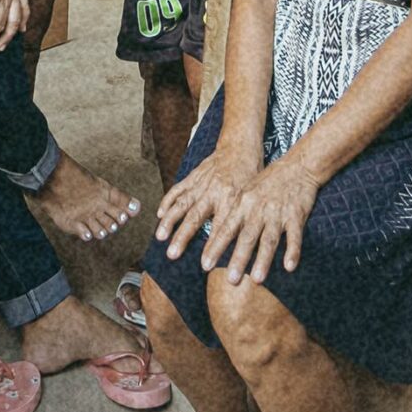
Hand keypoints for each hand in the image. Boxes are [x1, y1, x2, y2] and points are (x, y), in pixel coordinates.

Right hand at [154, 142, 258, 263]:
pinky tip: (159, 214)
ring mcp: (201, 183)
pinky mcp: (193, 176)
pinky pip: (178, 189)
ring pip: (182, 204)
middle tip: (172, 255)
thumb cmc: (250, 175)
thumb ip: (243, 218)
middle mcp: (214, 191)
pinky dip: (167, 201)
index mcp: (232, 199)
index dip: (213, 247)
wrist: (240, 146)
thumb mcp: (252, 198)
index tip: (205, 265)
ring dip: (169, 221)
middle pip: (195, 218)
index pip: (221, 228)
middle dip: (182, 237)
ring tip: (160, 237)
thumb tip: (240, 246)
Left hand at [197, 159, 321, 285]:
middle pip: (247, 237)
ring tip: (256, 279)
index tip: (205, 265)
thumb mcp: (246, 192)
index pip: (226, 229)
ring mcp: (278, 212)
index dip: (215, 247)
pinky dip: (292, 251)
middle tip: (230, 280)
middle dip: (238, 259)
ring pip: (269, 239)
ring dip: (263, 260)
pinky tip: (289, 266)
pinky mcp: (296, 215)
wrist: (297, 166)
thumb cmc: (267, 182)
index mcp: (243, 204)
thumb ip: (234, 213)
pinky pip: (294, 235)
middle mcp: (258, 209)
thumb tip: (216, 235)